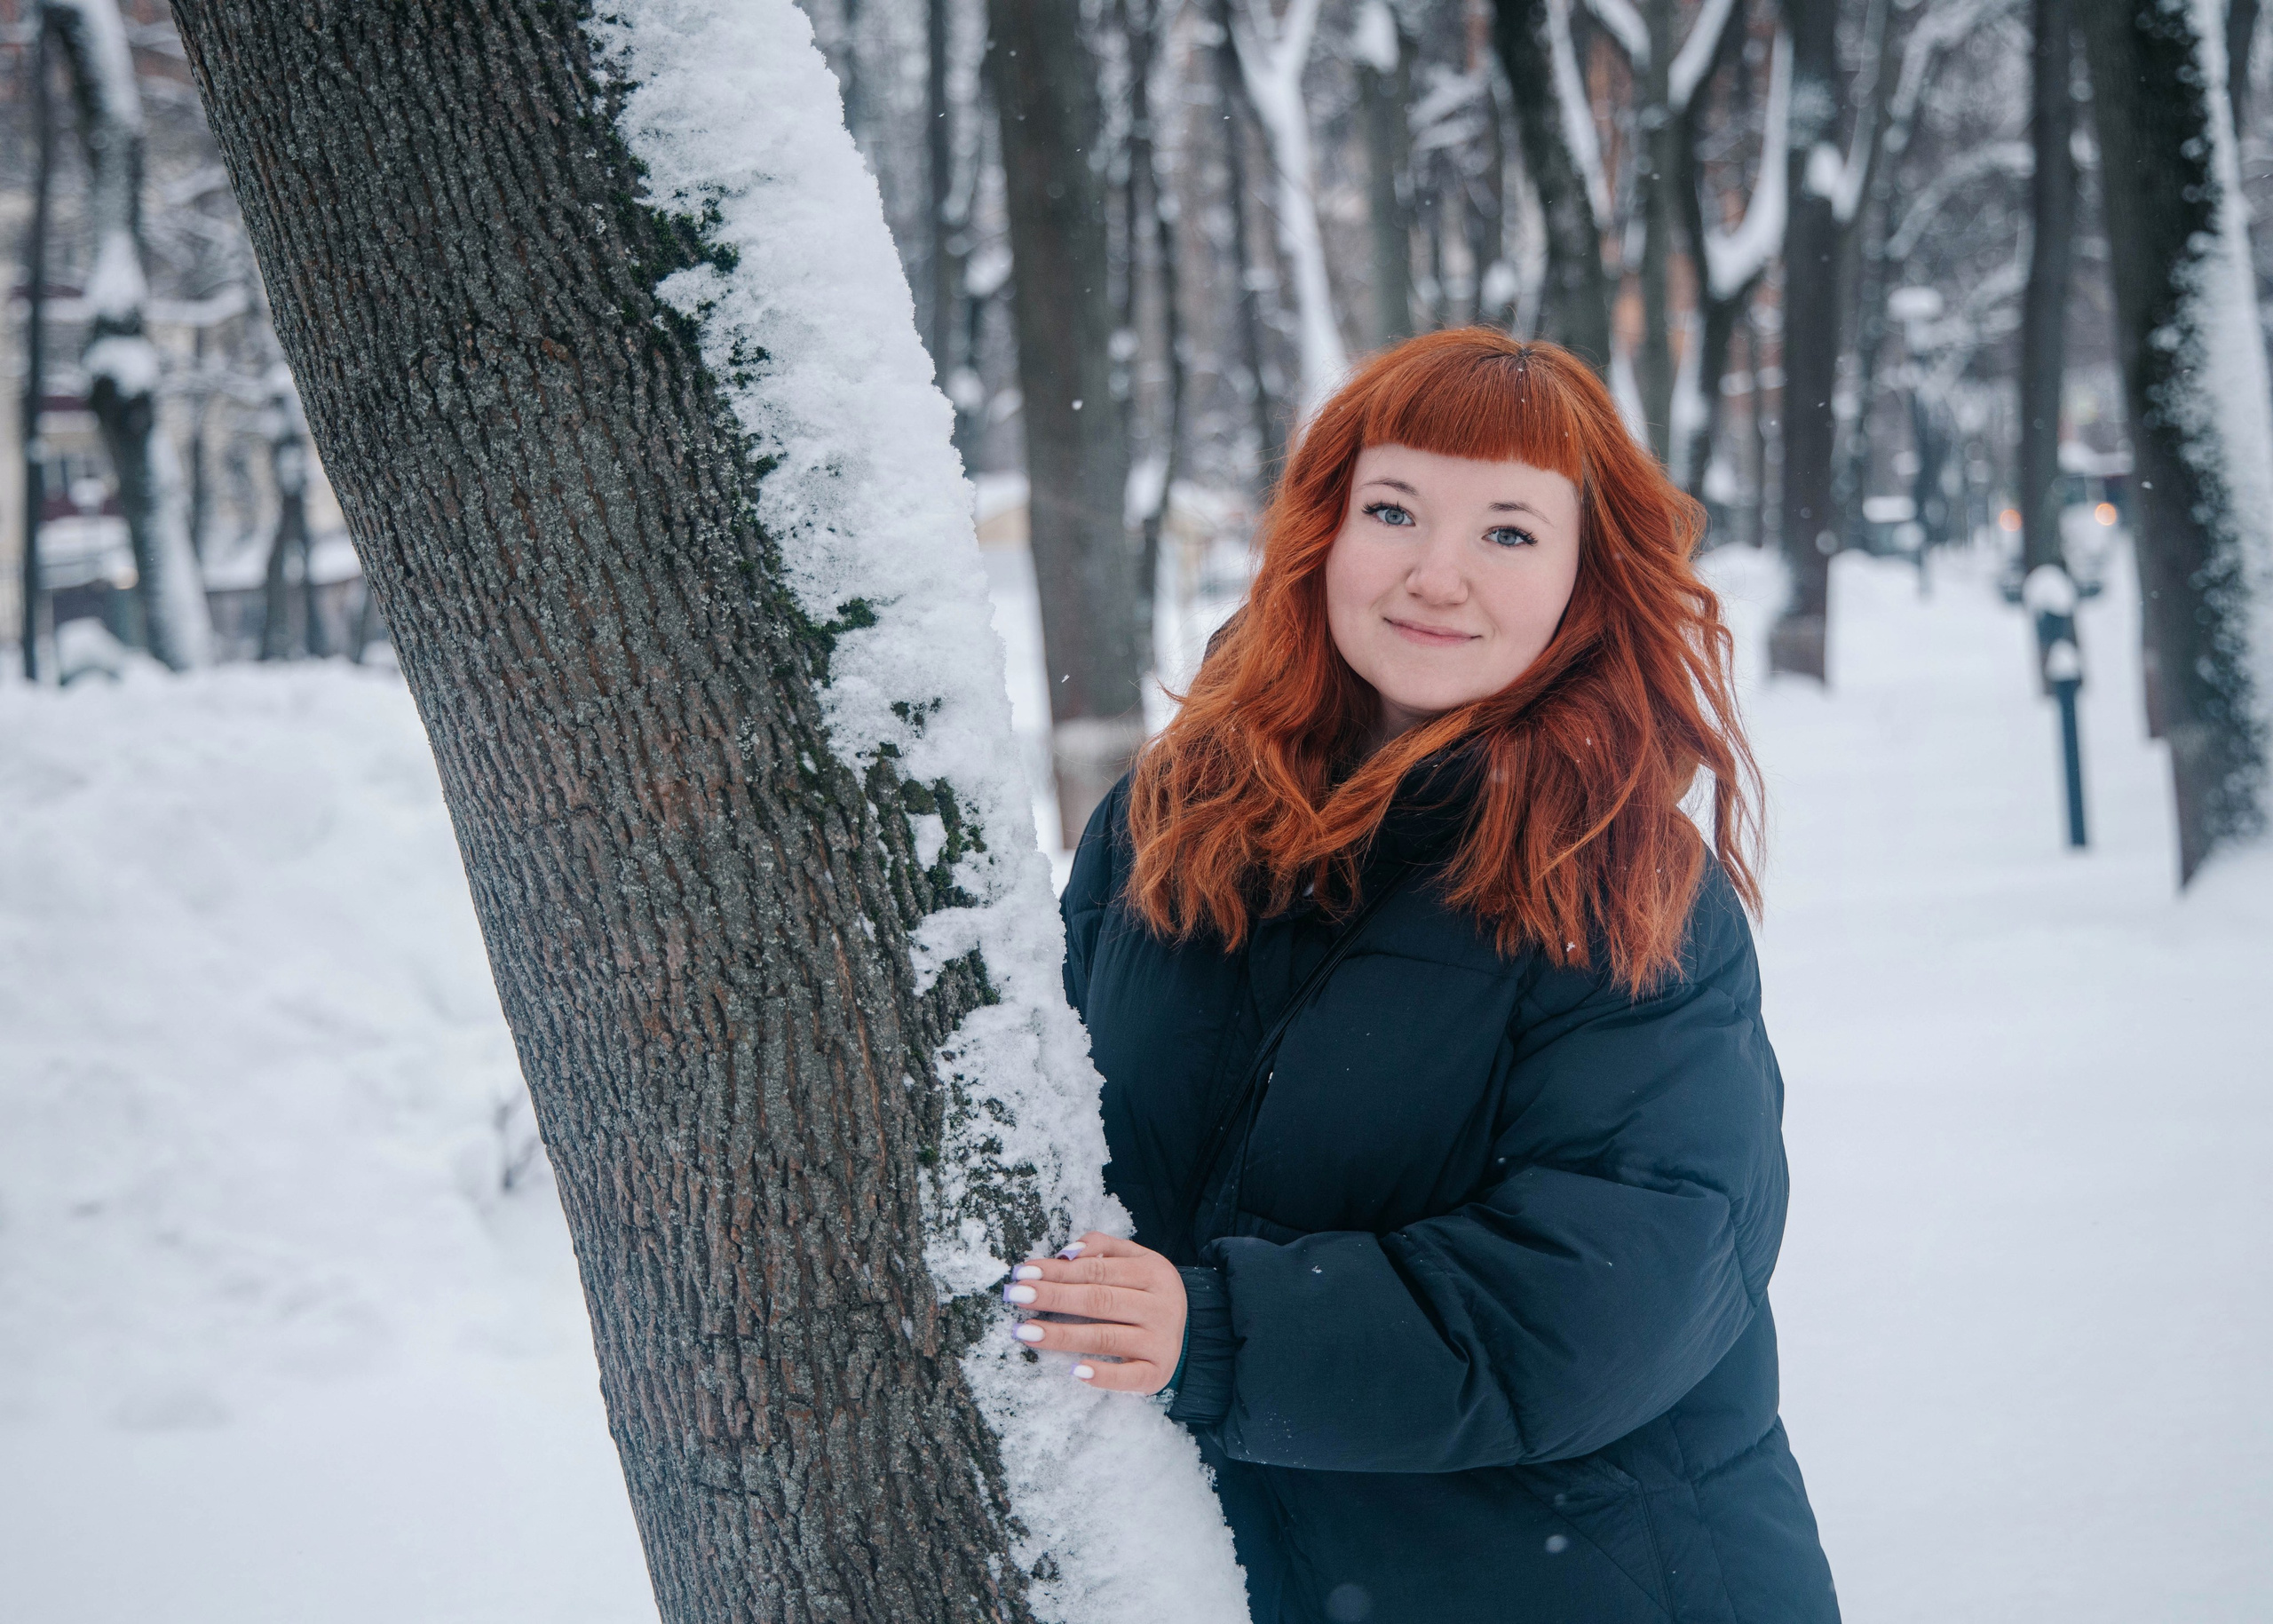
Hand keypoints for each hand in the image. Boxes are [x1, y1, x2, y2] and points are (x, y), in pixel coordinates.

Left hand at [1002, 1231, 1186, 1393]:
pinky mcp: (1157, 1373)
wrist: (1193, 1333)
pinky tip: (1075, 1371)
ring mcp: (1161, 1341)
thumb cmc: (1148, 1293)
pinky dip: (1102, 1375)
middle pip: (1098, 1300)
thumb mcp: (1136, 1260)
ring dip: (1062, 1335)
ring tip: (1024, 1332)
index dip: (1057, 1270)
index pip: (1096, 1269)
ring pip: (1105, 1337)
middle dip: (1052, 1297)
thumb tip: (1066, 1252)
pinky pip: (1128, 1377)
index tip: (1023, 1272)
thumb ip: (1103, 1247)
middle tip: (1015, 1296)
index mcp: (1153, 1272)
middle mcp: (1160, 1306)